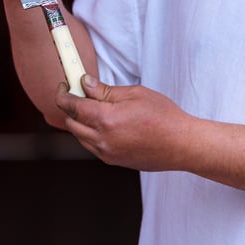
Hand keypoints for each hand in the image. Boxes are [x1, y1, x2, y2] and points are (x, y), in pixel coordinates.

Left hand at [56, 76, 192, 170]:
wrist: (181, 144)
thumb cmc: (164, 116)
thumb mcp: (136, 94)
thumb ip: (107, 90)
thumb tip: (87, 84)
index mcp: (106, 119)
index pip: (73, 106)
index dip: (64, 94)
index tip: (64, 86)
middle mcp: (102, 139)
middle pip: (72, 123)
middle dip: (71, 107)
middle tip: (80, 93)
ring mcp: (106, 153)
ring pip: (80, 136)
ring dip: (80, 122)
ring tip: (95, 108)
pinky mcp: (113, 160)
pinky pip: (92, 146)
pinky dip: (91, 134)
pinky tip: (105, 124)